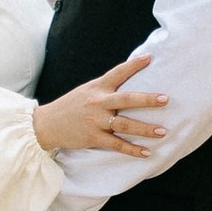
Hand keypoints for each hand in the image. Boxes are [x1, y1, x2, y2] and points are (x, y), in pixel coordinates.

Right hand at [34, 52, 167, 157]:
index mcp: (97, 87)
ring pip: (124, 124)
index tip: (149, 58)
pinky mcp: (93, 137)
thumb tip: (128, 82)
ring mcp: (96, 120)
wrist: (47, 124)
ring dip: (144, 129)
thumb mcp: (86, 91)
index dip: (134, 65)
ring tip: (162, 131)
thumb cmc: (70, 106)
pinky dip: (132, 149)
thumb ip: (105, 88)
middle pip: (126, 99)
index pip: (118, 72)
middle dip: (146, 100)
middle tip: (165, 99)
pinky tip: (146, 152)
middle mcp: (98, 102)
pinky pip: (116, 144)